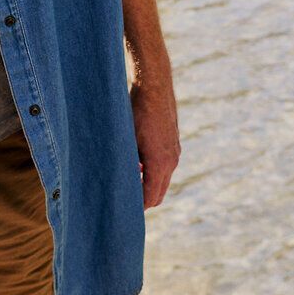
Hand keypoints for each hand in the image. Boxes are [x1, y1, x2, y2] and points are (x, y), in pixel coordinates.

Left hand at [130, 74, 179, 208]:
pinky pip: (165, 166)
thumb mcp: (126, 139)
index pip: (150, 198)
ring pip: (163, 180)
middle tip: (123, 200)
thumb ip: (126, 164)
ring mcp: (175, 152)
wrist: (154, 85)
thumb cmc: (135, 111)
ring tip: (127, 181)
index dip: (136, 207)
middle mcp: (171, 161)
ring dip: (148, 184)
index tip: (121, 209)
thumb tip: (118, 182)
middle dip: (143, 199)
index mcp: (159, 164)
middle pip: (159, 193)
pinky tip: (136, 163)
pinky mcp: (174, 143)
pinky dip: (153, 172)